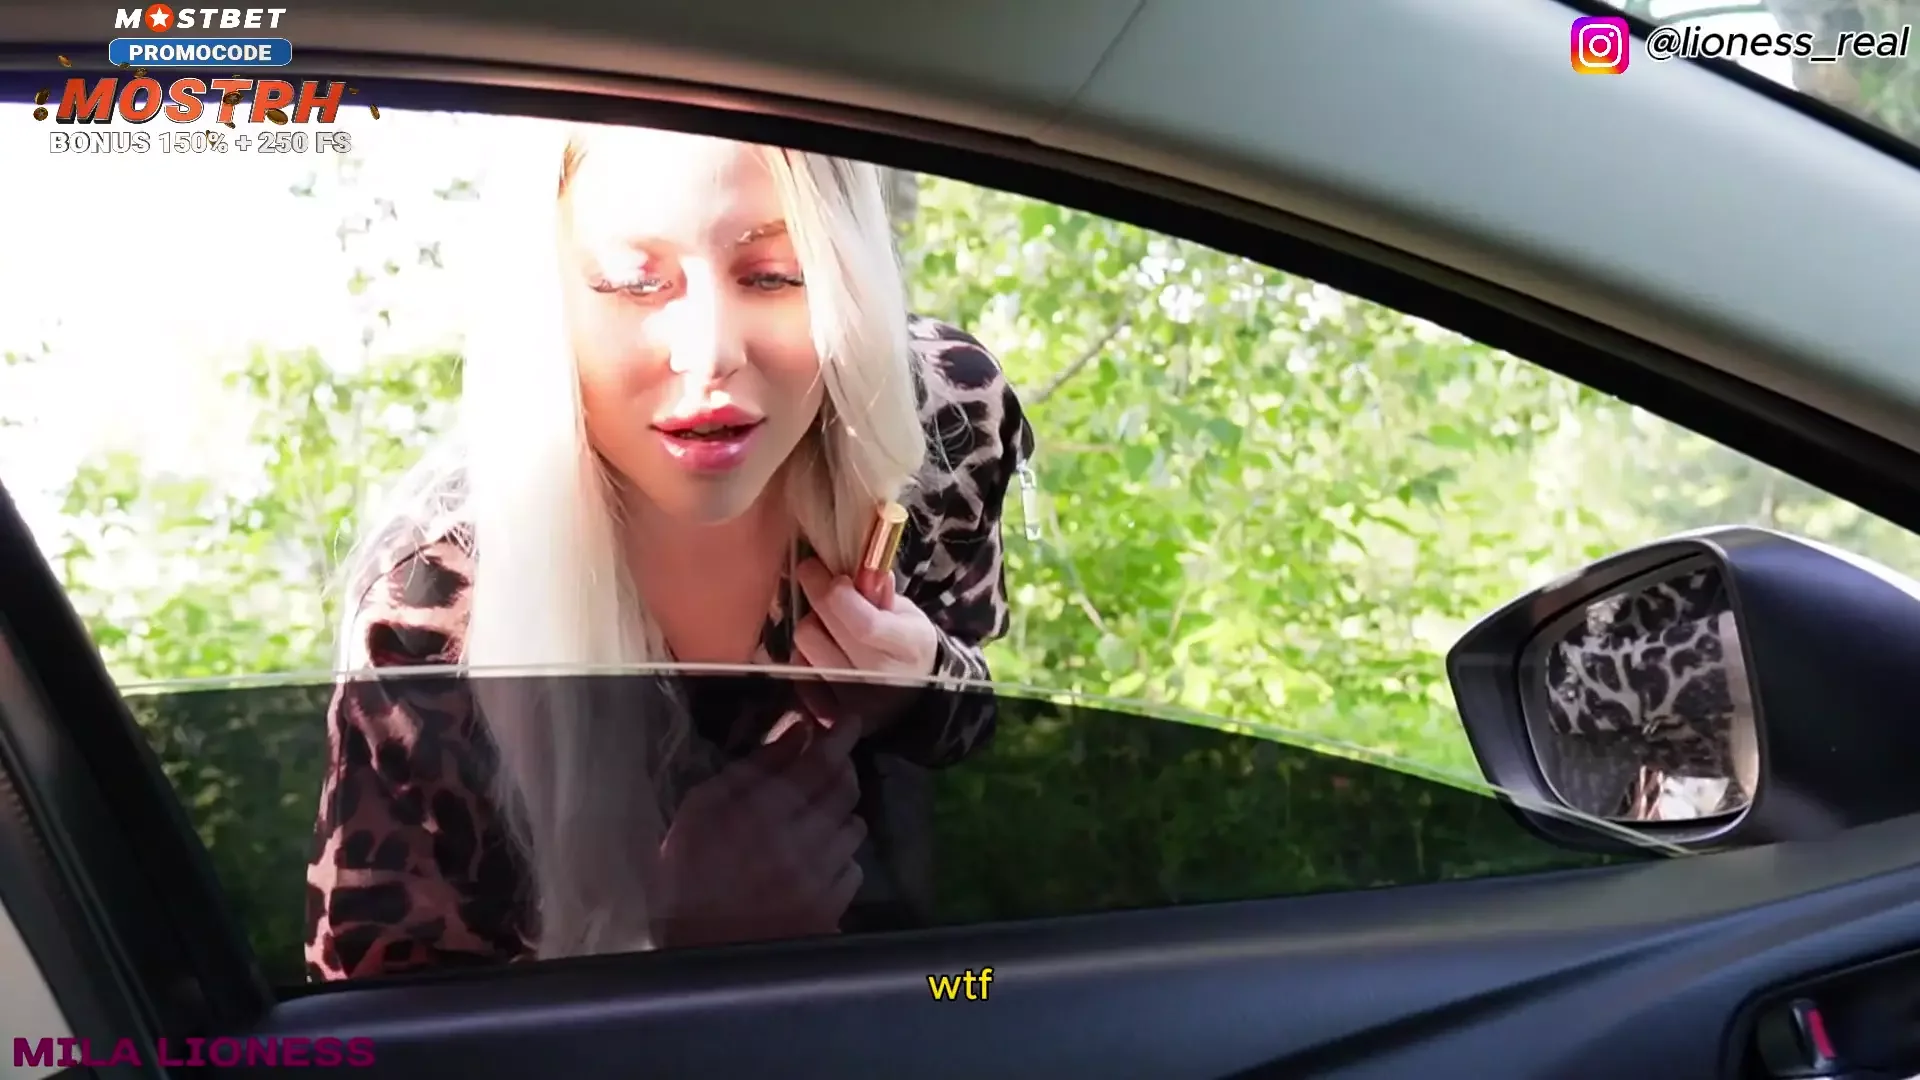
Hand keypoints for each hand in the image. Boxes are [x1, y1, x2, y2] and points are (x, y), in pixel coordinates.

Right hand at [650, 718, 865, 948]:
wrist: (696, 959)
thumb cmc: (687, 876)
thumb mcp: (700, 810)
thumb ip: (751, 769)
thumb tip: (795, 734)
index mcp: (765, 812)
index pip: (820, 762)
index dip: (840, 736)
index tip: (850, 721)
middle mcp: (802, 842)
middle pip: (845, 790)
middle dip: (842, 770)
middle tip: (829, 766)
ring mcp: (821, 879)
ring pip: (854, 828)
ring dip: (841, 816)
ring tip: (814, 823)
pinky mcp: (831, 910)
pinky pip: (854, 870)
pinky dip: (841, 860)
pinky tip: (815, 864)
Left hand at [790, 557, 939, 735]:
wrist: (914, 696)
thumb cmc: (910, 646)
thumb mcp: (909, 615)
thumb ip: (881, 592)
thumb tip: (858, 567)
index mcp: (906, 648)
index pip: (863, 625)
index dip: (838, 594)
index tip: (833, 575)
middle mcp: (874, 678)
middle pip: (818, 630)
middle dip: (815, 593)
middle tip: (818, 577)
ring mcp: (847, 697)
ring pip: (803, 645)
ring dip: (811, 623)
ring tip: (828, 618)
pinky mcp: (826, 708)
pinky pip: (798, 667)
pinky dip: (806, 650)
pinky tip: (824, 643)